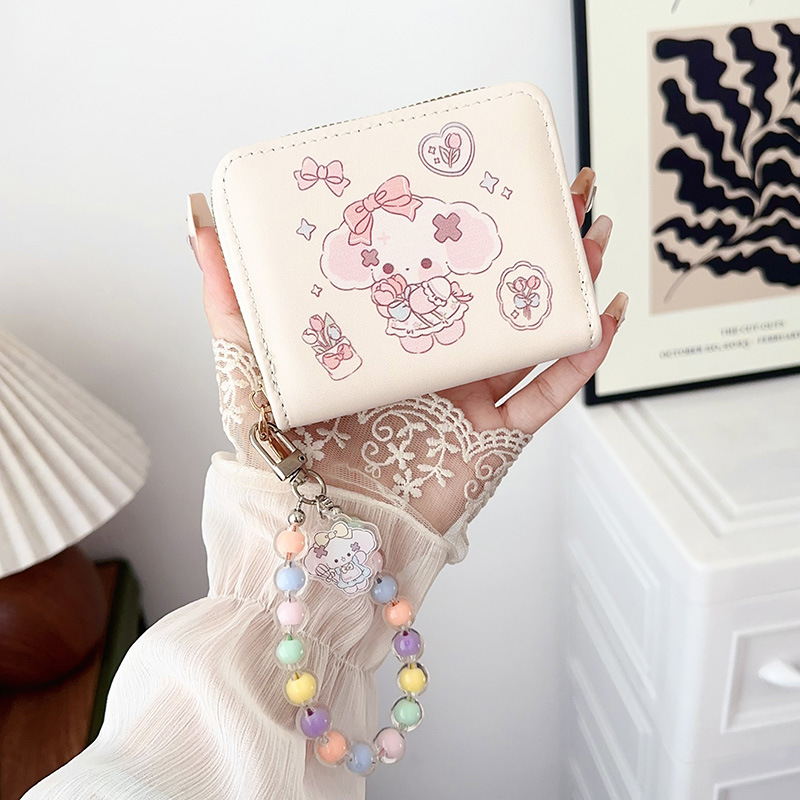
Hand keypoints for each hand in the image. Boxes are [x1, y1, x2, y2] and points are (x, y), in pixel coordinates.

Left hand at [190, 167, 623, 436]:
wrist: (321, 542)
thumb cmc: (283, 464)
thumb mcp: (251, 370)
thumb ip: (231, 302)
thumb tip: (197, 225)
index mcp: (389, 345)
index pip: (434, 274)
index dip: (463, 228)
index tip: (480, 179)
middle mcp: (434, 368)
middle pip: (495, 295)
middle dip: (532, 243)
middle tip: (556, 191)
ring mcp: (470, 401)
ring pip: (532, 334)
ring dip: (566, 285)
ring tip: (589, 234)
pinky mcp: (496, 439)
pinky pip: (549, 393)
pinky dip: (581, 356)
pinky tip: (602, 312)